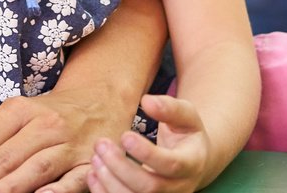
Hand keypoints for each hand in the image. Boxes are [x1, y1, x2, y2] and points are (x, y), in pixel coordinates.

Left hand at [0, 83, 135, 192]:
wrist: (102, 98)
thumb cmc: (49, 112)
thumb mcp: (16, 115)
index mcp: (18, 110)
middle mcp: (42, 124)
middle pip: (3, 157)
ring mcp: (68, 143)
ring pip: (33, 168)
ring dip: (5, 188)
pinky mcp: (90, 161)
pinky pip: (73, 179)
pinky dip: (57, 189)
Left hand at [87, 94, 211, 192]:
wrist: (194, 160)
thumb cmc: (185, 134)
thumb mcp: (186, 115)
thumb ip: (169, 107)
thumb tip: (147, 101)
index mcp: (190, 163)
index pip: (170, 165)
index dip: (146, 153)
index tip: (125, 135)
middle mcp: (179, 187)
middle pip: (150, 188)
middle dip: (121, 167)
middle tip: (101, 145)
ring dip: (110, 182)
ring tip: (95, 159)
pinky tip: (93, 175)